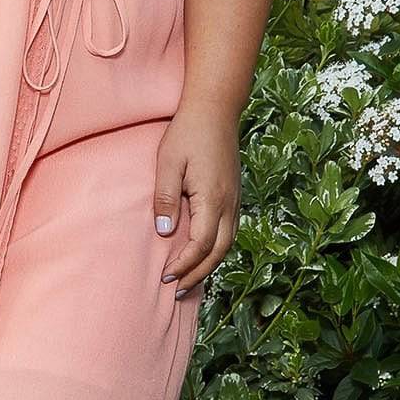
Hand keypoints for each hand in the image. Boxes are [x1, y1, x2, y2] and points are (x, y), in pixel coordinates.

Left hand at [153, 101, 241, 297]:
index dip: (185, 265)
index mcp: (213, 198)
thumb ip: (166, 198)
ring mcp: (235, 200)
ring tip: (189, 280)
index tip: (166, 277)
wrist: (215, 110)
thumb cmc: (188, 133)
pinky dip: (217, 250)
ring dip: (209, 265)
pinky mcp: (234, 195)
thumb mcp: (168, 162)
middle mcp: (229, 204)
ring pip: (228, 244)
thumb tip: (164, 233)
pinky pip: (229, 232)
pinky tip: (204, 254)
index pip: (201, 244)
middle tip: (176, 290)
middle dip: (198, 274)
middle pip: (219, 252)